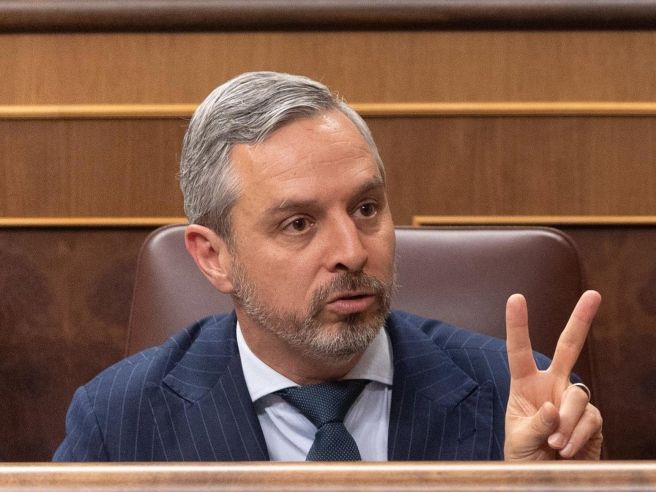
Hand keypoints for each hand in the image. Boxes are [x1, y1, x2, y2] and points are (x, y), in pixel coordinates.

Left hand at [503, 290, 602, 460]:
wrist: (543, 478)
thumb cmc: (524, 456)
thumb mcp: (519, 440)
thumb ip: (535, 424)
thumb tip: (553, 407)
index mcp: (525, 384)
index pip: (519, 351)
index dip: (518, 325)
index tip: (516, 298)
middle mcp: (551, 386)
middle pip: (569, 348)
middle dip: (581, 320)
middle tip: (594, 294)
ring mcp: (573, 400)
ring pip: (576, 396)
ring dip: (564, 423)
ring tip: (553, 445)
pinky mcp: (592, 418)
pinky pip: (589, 418)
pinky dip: (576, 436)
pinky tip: (566, 450)